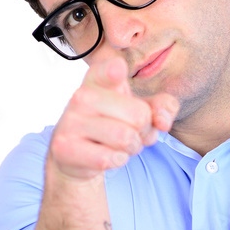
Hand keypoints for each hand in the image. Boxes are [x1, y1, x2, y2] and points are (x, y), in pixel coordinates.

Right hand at [47, 55, 179, 181]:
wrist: (76, 156)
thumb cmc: (112, 125)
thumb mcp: (141, 111)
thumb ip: (163, 108)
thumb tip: (163, 121)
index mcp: (99, 79)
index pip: (111, 69)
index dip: (116, 70)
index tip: (119, 69)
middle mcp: (81, 95)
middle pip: (139, 115)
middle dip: (143, 130)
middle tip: (129, 131)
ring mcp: (70, 121)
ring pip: (126, 138)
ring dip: (131, 147)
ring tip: (119, 144)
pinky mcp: (65, 147)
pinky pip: (112, 157)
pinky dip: (117, 160)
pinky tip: (105, 155)